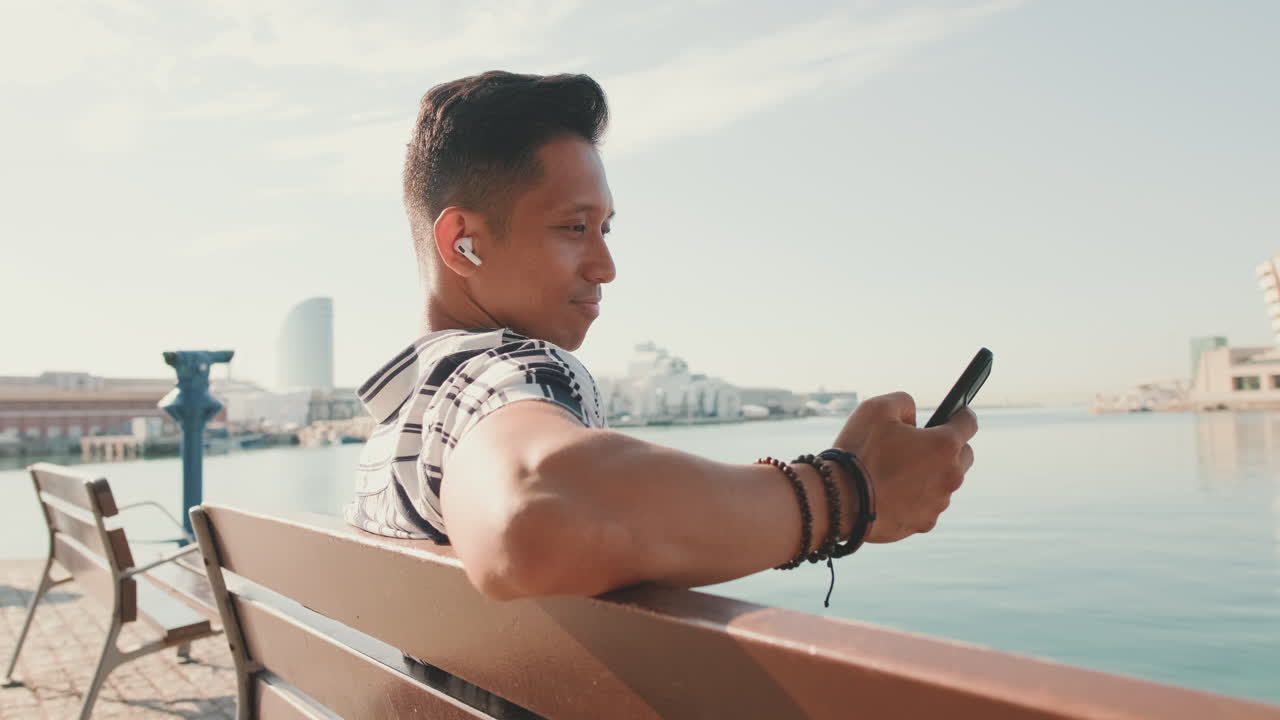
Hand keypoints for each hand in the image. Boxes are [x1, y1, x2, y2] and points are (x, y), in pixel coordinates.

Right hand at [832, 392, 976, 542]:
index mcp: (944, 445)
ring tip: (898, 471)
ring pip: (944, 483)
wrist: (839, 501)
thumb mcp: (876, 408)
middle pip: (964, 456)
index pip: (968, 423)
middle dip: (949, 448)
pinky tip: (891, 493)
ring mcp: (938, 503)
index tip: (957, 413)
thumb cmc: (859, 452)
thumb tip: (913, 416)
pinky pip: (927, 506)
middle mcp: (950, 476)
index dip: (962, 414)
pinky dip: (915, 498)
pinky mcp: (923, 523)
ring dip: (930, 475)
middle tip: (921, 445)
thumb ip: (903, 402)